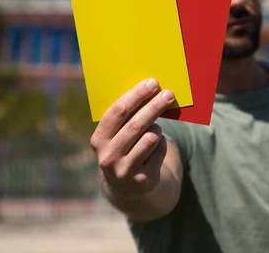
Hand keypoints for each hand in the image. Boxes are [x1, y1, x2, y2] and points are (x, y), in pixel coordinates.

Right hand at [90, 78, 174, 199]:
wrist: (127, 186)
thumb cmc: (125, 147)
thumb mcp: (117, 134)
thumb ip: (127, 116)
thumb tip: (151, 88)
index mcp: (99, 139)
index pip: (118, 111)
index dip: (136, 95)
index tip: (152, 82)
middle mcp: (108, 156)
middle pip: (136, 125)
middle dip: (154, 106)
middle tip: (169, 94)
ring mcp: (124, 170)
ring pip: (151, 138)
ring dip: (158, 129)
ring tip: (154, 130)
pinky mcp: (142, 180)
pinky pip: (160, 150)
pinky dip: (162, 144)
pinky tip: (155, 149)